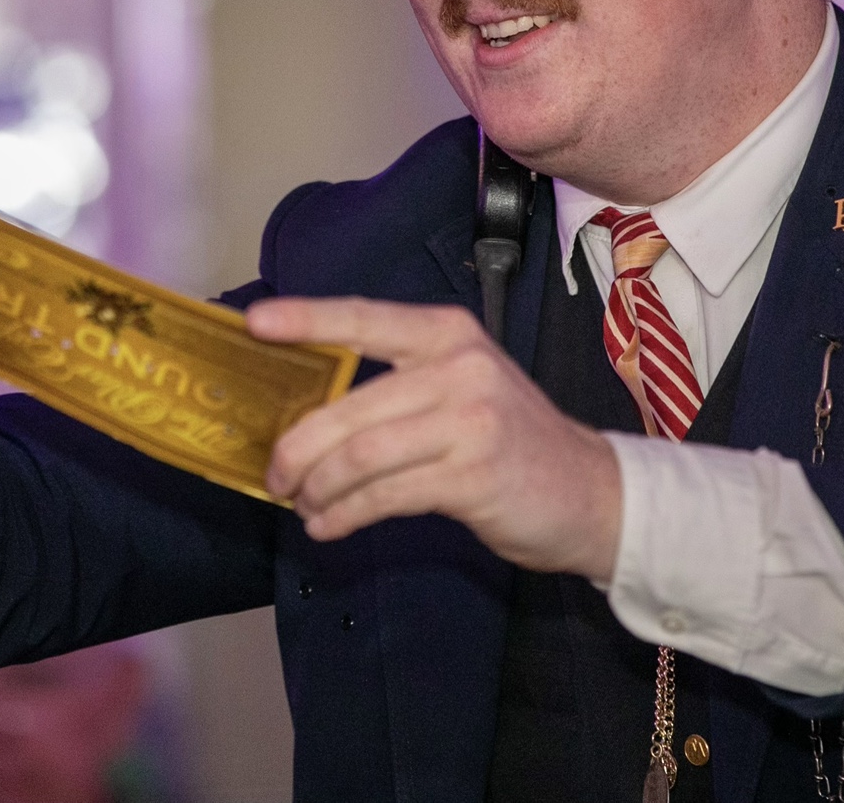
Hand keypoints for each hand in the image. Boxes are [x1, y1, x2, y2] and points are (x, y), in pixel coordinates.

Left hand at [249, 296, 621, 580]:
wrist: (589, 491)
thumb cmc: (507, 438)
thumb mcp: (460, 386)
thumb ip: (397, 385)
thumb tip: (306, 411)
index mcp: (447, 332)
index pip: (364, 318)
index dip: (306, 320)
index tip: (254, 324)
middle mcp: (460, 366)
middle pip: (351, 406)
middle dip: (299, 446)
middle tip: (274, 473)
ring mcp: (471, 420)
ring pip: (363, 454)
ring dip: (319, 486)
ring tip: (303, 504)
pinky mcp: (474, 475)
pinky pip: (386, 495)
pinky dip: (346, 513)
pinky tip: (329, 525)